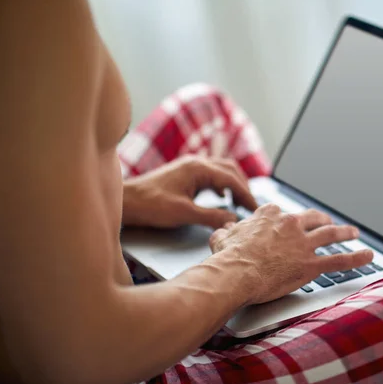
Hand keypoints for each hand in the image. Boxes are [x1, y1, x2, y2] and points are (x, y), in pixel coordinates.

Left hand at [122, 156, 257, 227]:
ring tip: (241, 202)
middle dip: (243, 187)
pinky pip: (211, 174)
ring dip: (233, 184)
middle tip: (251, 206)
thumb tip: (234, 220)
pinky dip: (222, 184)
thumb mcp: (184, 213)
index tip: (255, 208)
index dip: (246, 194)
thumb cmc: (151, 205)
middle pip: (230, 170)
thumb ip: (211, 216)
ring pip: (221, 170)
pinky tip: (222, 196)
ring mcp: (190, 166)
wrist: (126, 201)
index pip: (231, 179)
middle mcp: (196, 162)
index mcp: (198, 168)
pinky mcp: (184, 173)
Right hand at [207, 205, 373, 304]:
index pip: (283, 213)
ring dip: (345, 233)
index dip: (288, 220)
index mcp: (270, 216)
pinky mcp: (311, 264)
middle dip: (323, 220)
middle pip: (313, 218)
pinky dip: (357, 258)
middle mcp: (290, 224)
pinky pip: (340, 260)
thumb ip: (227, 231)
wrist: (236, 272)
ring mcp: (303, 243)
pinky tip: (368, 256)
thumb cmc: (228, 256)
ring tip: (354, 232)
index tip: (290, 224)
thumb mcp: (222, 237)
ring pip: (330, 234)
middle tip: (328, 223)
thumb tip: (224, 230)